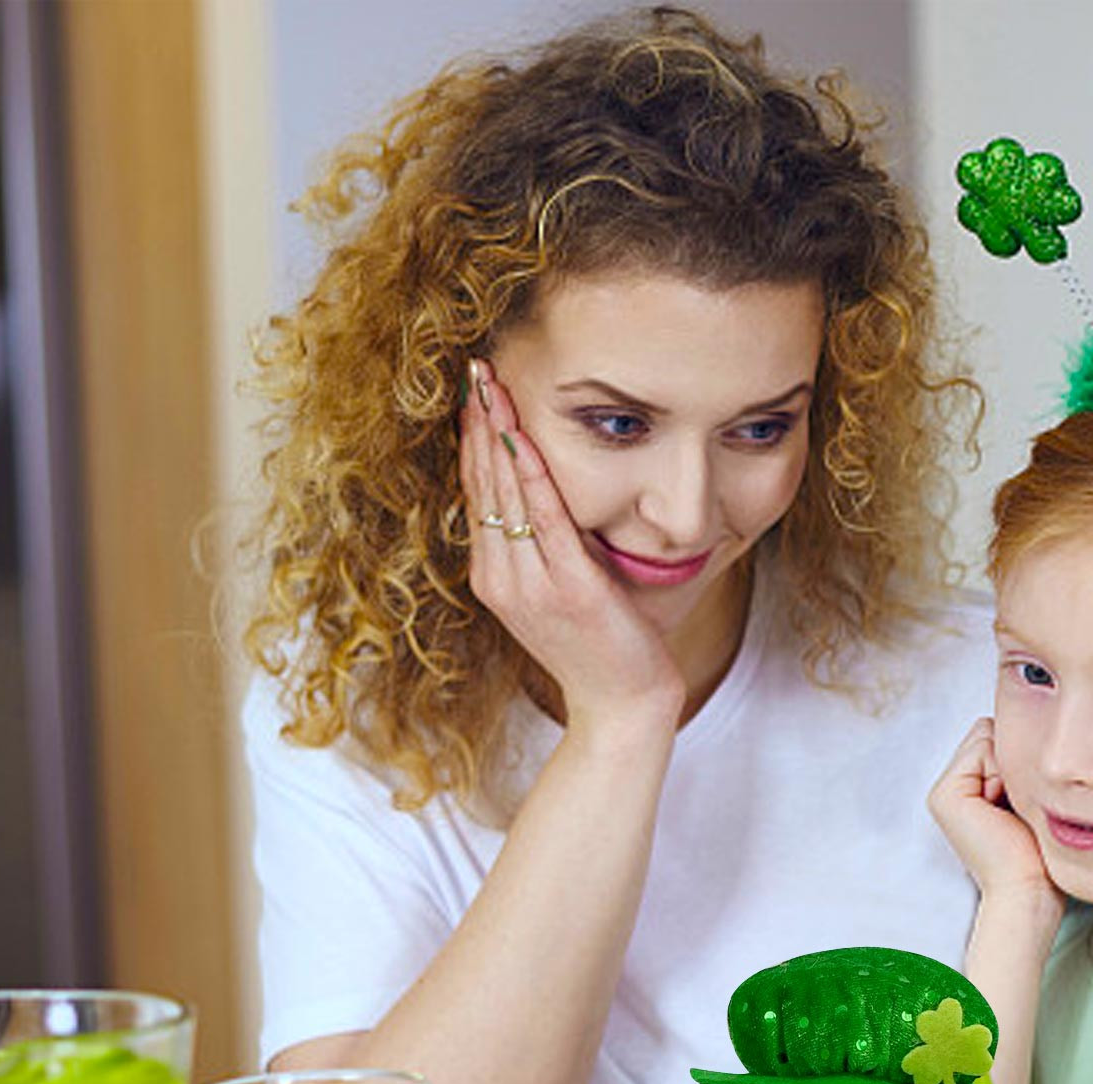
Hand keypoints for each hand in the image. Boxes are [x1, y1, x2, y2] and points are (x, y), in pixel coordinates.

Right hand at [460, 360, 683, 733]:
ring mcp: (530, 587)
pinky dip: (531, 475)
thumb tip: (548, 494)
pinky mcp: (567, 590)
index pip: (477, 495)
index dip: (472, 440)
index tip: (471, 390)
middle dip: (477, 423)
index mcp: (494, 579)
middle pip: (482, 486)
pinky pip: (544, 520)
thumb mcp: (562, 591)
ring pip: (504, 496)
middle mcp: (501, 580)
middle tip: (474, 367)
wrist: (621, 707)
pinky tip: (522, 437)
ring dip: (496, 435)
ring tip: (490, 384)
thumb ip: (547, 548)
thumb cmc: (601, 648)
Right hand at [929, 717, 1059, 909]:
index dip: (1023, 758)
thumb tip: (1028, 725)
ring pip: (988, 737)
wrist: (1028, 890)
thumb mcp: (1032, 798)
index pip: (997, 738)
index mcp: (969, 790)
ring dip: (1012, 766)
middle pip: (991, 733)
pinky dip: (1002, 771)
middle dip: (1015, 760)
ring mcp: (943, 791)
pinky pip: (982, 748)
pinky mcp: (945, 795)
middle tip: (1020, 806)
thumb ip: (1020, 763)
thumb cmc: (1039, 853)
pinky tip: (1004, 806)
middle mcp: (951, 789)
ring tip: (1013, 808)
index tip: (1030, 801)